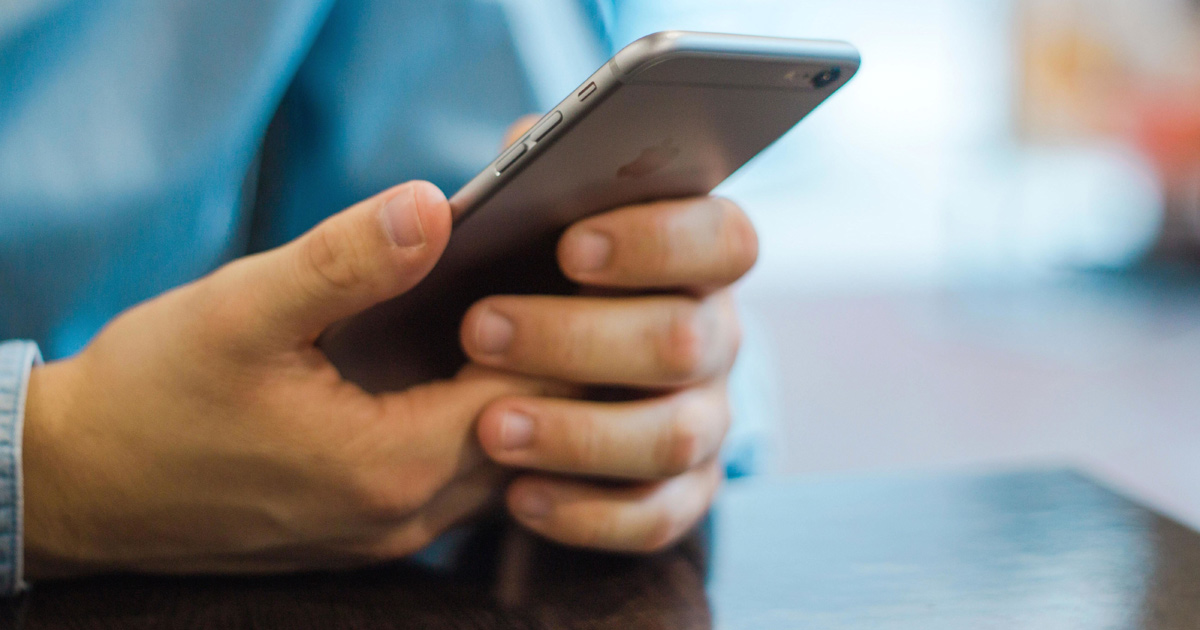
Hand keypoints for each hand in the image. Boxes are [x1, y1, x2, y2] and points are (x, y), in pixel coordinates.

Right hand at [22, 182, 561, 576]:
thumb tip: (435, 205)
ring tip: (520, 314)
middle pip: (533, 434)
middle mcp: (408, 515)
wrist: (78, 486)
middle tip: (560, 279)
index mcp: (393, 463)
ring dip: (521, 393)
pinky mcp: (371, 529)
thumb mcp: (241, 310)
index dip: (558, 323)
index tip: (562, 260)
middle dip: (556, 357)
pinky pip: (460, 478)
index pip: (534, 394)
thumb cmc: (150, 398)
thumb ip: (345, 260)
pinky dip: (479, 422)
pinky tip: (463, 367)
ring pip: (503, 461)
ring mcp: (391, 533)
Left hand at [458, 119, 759, 552]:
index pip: (725, 240)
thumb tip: (524, 150)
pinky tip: (518, 496)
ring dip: (579, 433)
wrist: (517, 368)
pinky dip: (587, 514)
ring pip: (674, 436)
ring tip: (489, 427)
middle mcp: (714, 336)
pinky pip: (655, 518)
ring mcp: (704, 418)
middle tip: (480, 329)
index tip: (569, 247)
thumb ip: (535, 167)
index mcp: (697, 256)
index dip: (658, 243)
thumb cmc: (526, 268)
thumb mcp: (529, 209)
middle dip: (579, 339)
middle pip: (687, 341)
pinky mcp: (678, 493)